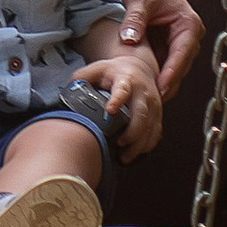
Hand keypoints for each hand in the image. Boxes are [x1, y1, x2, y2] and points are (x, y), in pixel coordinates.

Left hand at [79, 38, 163, 158]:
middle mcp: (142, 93)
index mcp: (126, 79)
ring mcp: (153, 105)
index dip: (117, 99)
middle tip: (119, 144)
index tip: (110, 110)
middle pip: (141, 114)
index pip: (122, 89)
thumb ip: (83, 77)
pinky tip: (134, 154)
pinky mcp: (158, 116)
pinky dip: (145, 147)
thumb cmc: (115, 72)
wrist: (141, 68)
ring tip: (124, 157)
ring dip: (138, 145)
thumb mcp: (98, 69)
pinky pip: (155, 134)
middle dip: (131, 132)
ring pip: (150, 128)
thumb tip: (68, 90)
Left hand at [118, 0, 202, 104]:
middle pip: (178, 67)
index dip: (170, 75)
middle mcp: (187, 35)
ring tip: (143, 97)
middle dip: (164, 84)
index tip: (158, 90)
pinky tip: (139, 84)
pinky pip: (160, 63)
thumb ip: (135, 18)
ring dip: (158, 81)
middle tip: (148, 100)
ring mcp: (177, 41)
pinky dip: (152, 73)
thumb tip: (129, 39)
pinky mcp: (165, 44)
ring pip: (170, 69)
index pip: (182, 56)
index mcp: (189, 24)